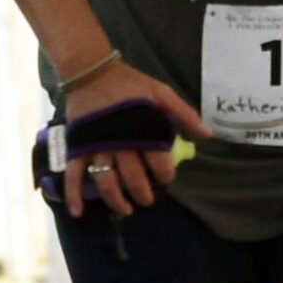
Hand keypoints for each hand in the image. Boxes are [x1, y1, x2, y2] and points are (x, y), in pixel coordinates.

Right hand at [60, 58, 204, 219]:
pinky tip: (78, 212)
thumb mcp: (162, 93)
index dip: (165, 175)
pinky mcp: (77, 146)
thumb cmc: (130, 83)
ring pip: (105, 181)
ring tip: (126, 210)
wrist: (91, 71)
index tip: (167, 179)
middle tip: (149, 199)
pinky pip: (73, 174)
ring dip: (116, 200)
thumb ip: (185, 114)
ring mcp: (95, 146)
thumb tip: (208, 135)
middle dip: (143, 193)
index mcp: (142, 130)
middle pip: (133, 177)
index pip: (158, 162)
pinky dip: (74, 195)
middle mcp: (119, 142)